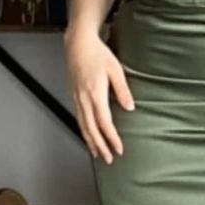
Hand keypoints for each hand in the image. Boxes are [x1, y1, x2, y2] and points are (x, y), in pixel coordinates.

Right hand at [65, 28, 134, 161]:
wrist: (78, 44)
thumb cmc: (98, 54)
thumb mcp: (116, 70)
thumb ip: (122, 90)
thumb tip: (130, 107)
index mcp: (95, 93)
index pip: (104, 122)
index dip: (111, 138)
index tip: (118, 149)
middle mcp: (84, 99)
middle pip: (91, 129)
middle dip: (100, 146)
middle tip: (108, 159)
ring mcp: (77, 98)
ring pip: (83, 126)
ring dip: (91, 142)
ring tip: (98, 154)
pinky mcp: (74, 96)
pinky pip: (78, 118)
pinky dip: (84, 131)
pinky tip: (88, 136)